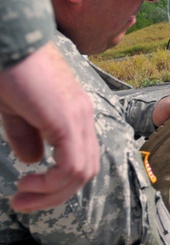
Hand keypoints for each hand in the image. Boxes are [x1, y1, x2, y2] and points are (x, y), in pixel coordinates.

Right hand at [0, 43, 99, 211]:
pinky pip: (73, 164)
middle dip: (56, 194)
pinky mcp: (67, 119)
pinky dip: (54, 182)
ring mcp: (79, 117)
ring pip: (82, 172)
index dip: (57, 183)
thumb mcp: (16, 110)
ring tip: (23, 196)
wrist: (8, 41)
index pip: (80, 159)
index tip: (26, 192)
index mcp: (74, 114)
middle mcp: (83, 116)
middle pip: (86, 170)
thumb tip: (34, 161)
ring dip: (52, 193)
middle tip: (24, 203)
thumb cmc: (8, 70)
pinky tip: (29, 184)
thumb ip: (28, 135)